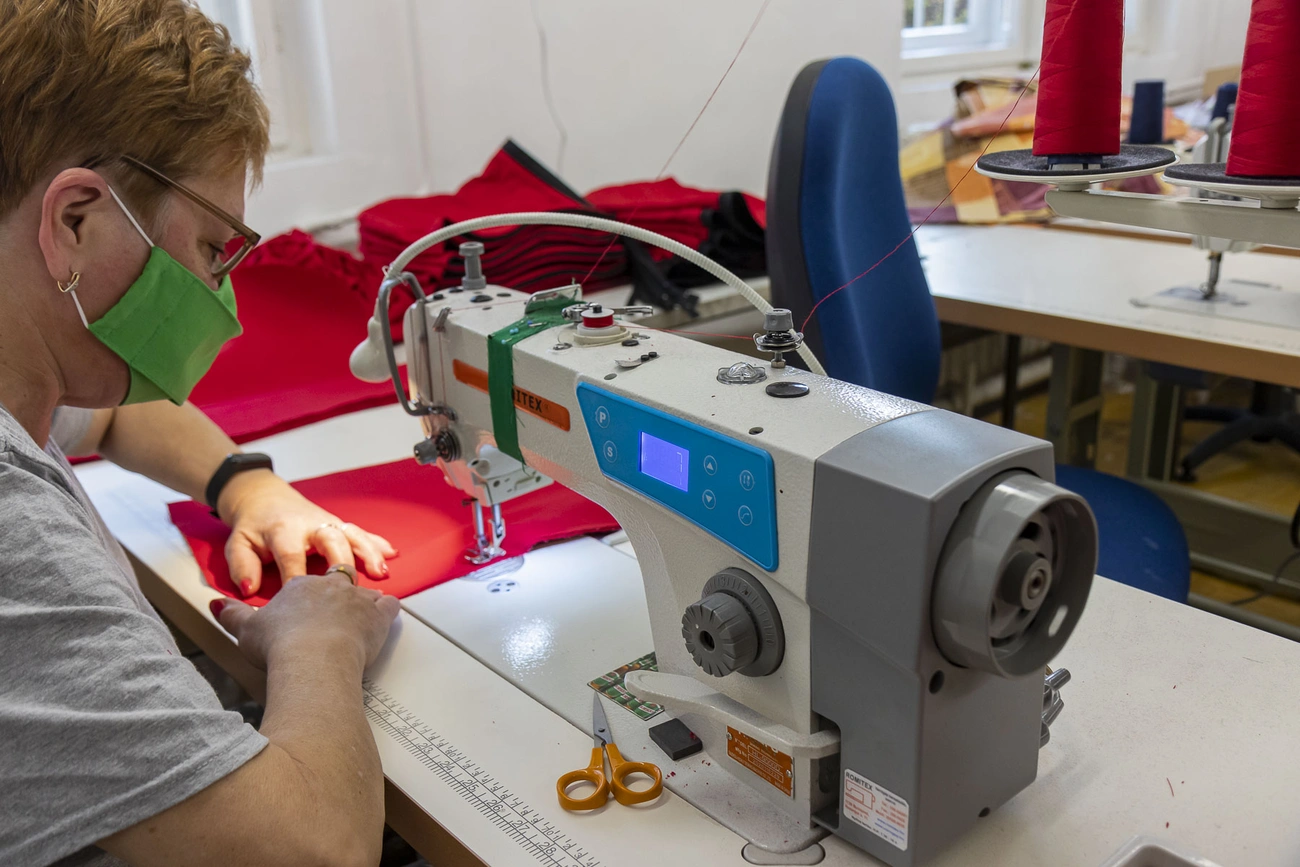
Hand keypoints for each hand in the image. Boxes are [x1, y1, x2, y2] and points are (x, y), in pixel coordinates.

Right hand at [213, 571, 400, 670]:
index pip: (307, 582)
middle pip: (339, 579)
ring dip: (365, 601)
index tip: (308, 606)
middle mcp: (331, 586)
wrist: (311, 659)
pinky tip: (387, 615)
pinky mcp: (378, 614)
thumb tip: (218, 604)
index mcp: (300, 585)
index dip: (309, 595)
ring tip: (361, 615)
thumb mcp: (246, 629)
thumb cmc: (280, 645)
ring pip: (366, 590)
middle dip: (339, 592)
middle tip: (336, 608)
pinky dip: (389, 609)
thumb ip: (232, 614)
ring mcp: (357, 598)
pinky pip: (390, 604)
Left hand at [217, 469, 397, 596]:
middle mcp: (310, 525)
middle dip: (343, 561)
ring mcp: (327, 523)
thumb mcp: (238, 543)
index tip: (303, 604)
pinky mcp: (338, 525)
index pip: (292, 557)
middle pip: (331, 540)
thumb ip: (242, 566)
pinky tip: (391, 554)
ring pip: (352, 534)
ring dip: (368, 552)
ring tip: (380, 571)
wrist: (263, 498)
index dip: (297, 580)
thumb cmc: (253, 525)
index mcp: (283, 531)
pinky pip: (360, 532)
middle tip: (353, 585)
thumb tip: (248, 590)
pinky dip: (376, 543)